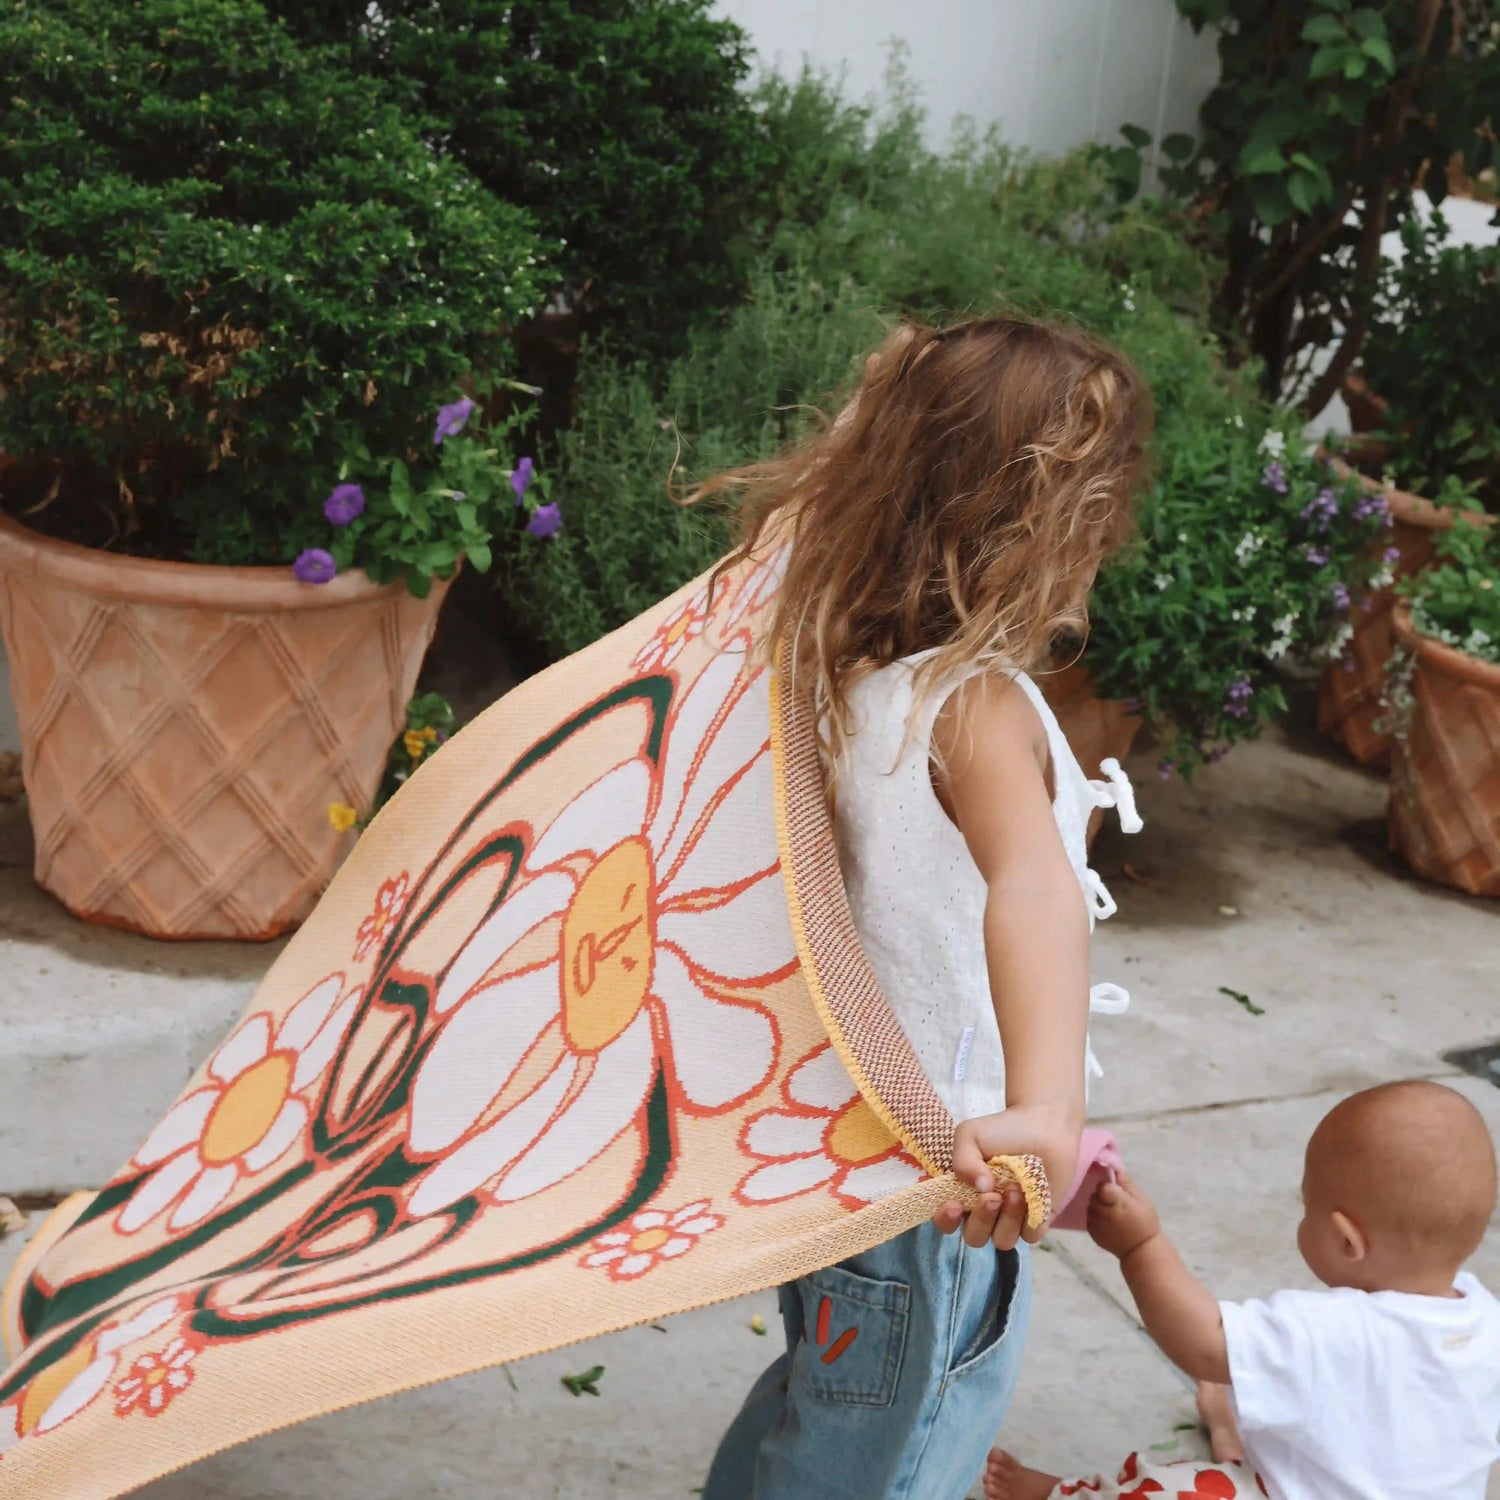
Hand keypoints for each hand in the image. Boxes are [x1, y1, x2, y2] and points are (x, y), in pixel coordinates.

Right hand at [932, 1103, 1080, 1250]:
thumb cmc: (1003, 1130)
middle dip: (981, 1219)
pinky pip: (1029, 1236)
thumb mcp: (970, 1135)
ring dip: (1007, 1218)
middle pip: (974, 1237)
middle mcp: (985, 1212)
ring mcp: (1011, 1219)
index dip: (946, 1220)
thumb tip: (980, 1188)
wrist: (1044, 1126)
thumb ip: (962, 1160)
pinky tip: (1034, 1195)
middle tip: (992, 1196)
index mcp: (964, 1194)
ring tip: (1016, 1190)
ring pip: (1002, 1240)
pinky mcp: (1037, 1222)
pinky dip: (1030, 1219)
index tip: (954, 1204)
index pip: (946, 1222)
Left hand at [1086, 1169, 1160, 1259]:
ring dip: (1097, 1207)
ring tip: (1110, 1213)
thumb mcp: (1141, 1200)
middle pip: (1094, 1196)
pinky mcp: (1093, 1233)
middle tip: (1113, 1203)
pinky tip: (1107, 1223)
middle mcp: (1104, 1212)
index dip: (1106, 1187)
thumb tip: (1117, 1167)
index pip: (1101, 1187)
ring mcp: (1097, 1223)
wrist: (1141, 1250)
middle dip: (1101, 1197)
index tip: (1114, 1191)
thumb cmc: (1145, 1223)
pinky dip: (1095, 1219)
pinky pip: (1089, 1219)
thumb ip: (1127, 1184)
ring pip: (1090, 1207)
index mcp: (1117, 1201)